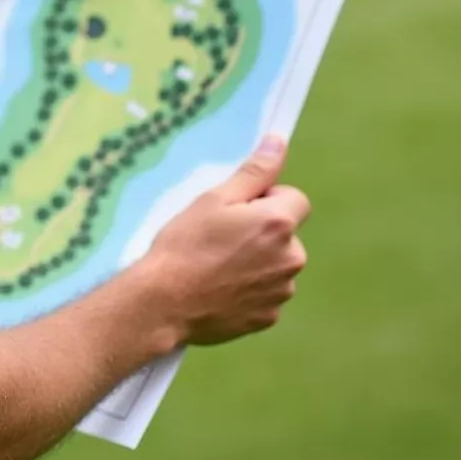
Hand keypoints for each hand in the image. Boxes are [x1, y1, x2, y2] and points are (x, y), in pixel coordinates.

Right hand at [146, 136, 309, 345]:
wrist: (165, 302)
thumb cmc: (186, 243)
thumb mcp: (214, 199)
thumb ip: (253, 172)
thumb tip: (279, 142)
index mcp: (279, 224)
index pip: (295, 199)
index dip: (268, 198)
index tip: (238, 209)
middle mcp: (291, 259)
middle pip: (286, 234)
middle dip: (262, 232)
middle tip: (221, 237)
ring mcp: (281, 292)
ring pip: (276, 264)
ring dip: (257, 261)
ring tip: (217, 266)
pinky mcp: (269, 318)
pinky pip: (266, 293)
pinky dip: (249, 289)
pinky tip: (220, 289)